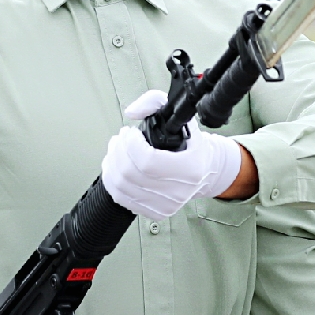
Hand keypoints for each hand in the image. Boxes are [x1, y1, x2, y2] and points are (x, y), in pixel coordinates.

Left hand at [99, 91, 246, 220]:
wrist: (203, 168)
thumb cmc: (188, 141)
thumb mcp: (178, 114)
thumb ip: (154, 101)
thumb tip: (132, 111)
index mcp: (190, 167)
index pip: (148, 161)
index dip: (131, 145)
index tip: (130, 133)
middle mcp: (180, 190)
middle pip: (130, 174)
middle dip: (118, 151)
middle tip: (120, 139)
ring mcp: (167, 204)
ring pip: (122, 187)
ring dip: (112, 164)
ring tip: (116, 150)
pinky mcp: (156, 212)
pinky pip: (122, 199)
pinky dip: (113, 181)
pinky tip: (116, 167)